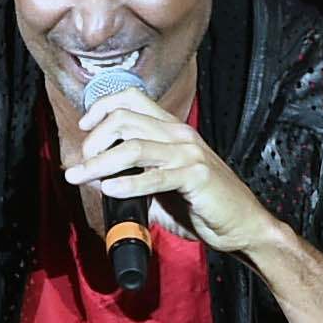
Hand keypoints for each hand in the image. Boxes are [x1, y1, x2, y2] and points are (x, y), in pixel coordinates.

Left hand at [61, 88, 278, 254]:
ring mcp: (189, 153)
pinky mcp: (196, 176)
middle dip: (94, 140)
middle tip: (81, 163)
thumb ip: (133, 177)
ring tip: (81, 176)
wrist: (242, 224)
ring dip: (99, 162)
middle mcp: (179, 135)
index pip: (131, 98)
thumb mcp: (162, 185)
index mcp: (171, 129)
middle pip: (124, 119)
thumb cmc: (202, 204)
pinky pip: (154, 176)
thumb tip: (96, 179)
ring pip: (132, 146)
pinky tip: (110, 189)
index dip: (101, 107)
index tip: (84, 127)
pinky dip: (128, 183)